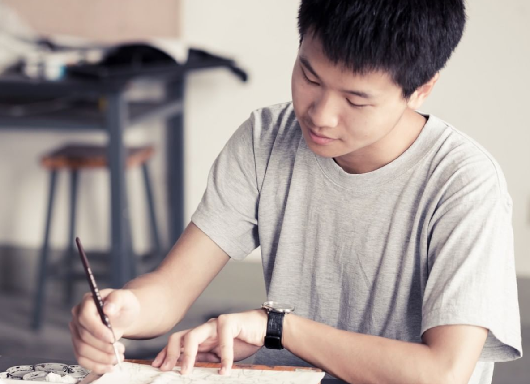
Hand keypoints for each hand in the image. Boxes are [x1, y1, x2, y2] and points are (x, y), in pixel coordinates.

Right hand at [69, 288, 139, 373]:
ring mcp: (76, 331)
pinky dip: (95, 366)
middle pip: (84, 336)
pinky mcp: (79, 344)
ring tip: (118, 358)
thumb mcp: (125, 298)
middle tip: (121, 350)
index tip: (112, 339)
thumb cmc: (124, 304)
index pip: (85, 317)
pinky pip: (82, 359)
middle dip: (103, 347)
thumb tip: (107, 309)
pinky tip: (108, 367)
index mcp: (87, 302)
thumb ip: (117, 300)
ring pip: (82, 350)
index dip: (97, 330)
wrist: (123, 315)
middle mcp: (78, 316)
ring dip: (101, 358)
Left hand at [152, 309, 266, 374]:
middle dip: (171, 353)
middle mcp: (205, 328)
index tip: (158, 366)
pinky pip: (223, 339)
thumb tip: (189, 369)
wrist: (263, 328)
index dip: (166, 353)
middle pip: (180, 336)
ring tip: (186, 372)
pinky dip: (224, 357)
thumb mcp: (220, 355)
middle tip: (167, 369)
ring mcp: (216, 324)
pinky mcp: (230, 322)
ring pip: (194, 335)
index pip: (179, 342)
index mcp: (202, 336)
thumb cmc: (243, 341)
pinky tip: (225, 370)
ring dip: (188, 355)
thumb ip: (206, 359)